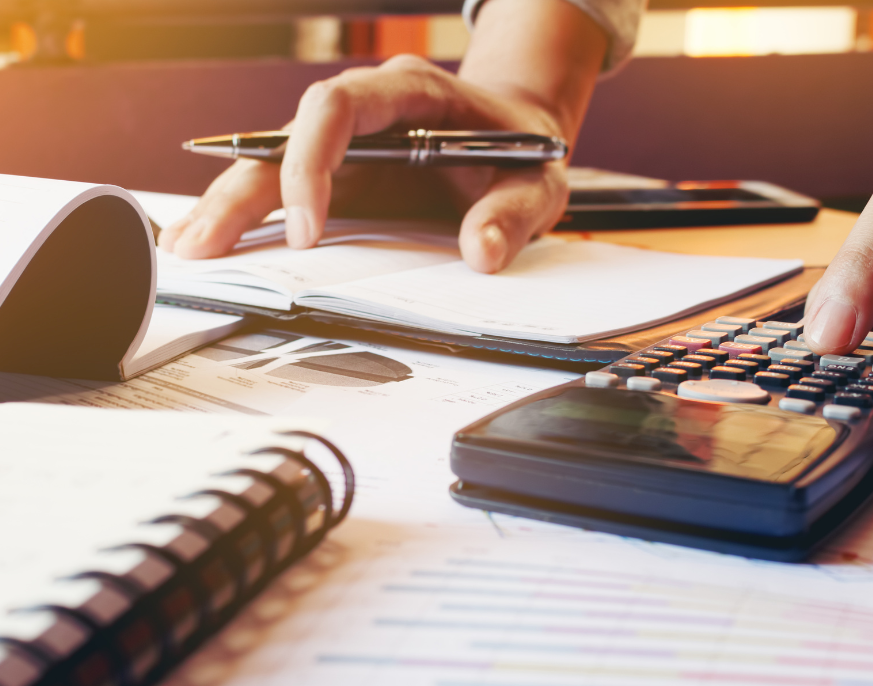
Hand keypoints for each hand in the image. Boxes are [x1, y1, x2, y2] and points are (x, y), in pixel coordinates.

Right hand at [159, 0, 605, 273]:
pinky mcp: (342, 172)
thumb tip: (481, 254)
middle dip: (243, 190)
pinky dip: (249, 212)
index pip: (339, 105)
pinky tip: (213, 240)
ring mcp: (349, 142)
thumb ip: (513, 214)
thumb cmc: (522, 154)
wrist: (518, 137)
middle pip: (286, 134)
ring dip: (229, 203)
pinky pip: (284, 185)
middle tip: (205, 246)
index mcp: (410, 94)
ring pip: (272, 159)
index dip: (311, 161)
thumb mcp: (536, 183)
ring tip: (187, 250)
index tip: (308, 229)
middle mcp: (367, 112)